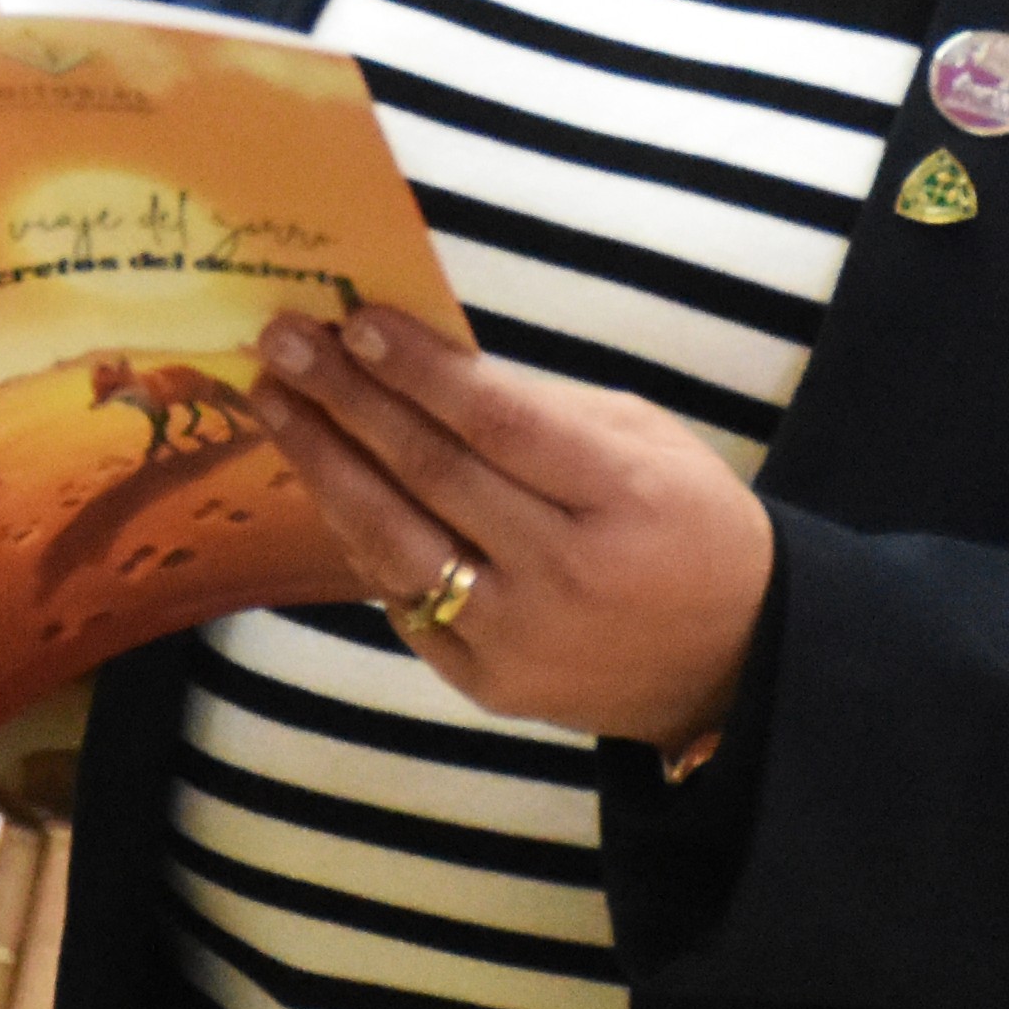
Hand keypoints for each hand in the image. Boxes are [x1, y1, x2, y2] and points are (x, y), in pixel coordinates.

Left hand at [245, 306, 774, 753]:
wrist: (733, 660)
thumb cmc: (686, 524)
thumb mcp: (646, 441)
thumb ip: (542, 409)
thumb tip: (422, 363)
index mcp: (621, 497)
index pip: (499, 424)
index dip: (419, 372)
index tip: (354, 322)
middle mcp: (565, 574)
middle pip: (433, 476)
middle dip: (347, 402)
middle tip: (283, 345)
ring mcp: (521, 639)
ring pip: (396, 546)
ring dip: (324, 468)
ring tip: (275, 406)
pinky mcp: (489, 686)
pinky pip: (403, 605)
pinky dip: (359, 543)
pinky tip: (323, 484)